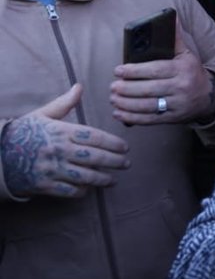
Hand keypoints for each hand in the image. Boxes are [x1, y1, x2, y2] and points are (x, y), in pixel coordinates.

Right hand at [1, 85, 129, 197]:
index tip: (125, 147)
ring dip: (102, 179)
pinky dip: (81, 191)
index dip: (112, 143)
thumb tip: (79, 87)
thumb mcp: (42, 115)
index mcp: (60, 131)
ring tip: (113, 180)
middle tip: (126, 164)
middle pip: (94, 157)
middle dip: (114, 161)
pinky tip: (89, 189)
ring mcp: (51, 169)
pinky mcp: (43, 185)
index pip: (94, 137)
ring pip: (84, 176)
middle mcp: (58, 150)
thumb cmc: (23, 132)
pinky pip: (68, 191)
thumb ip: (64, 103)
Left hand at [110, 20, 214, 123]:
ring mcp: (177, 104)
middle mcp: (181, 87)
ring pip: (148, 106)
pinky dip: (132, 118)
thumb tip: (171, 18)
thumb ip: (175, 39)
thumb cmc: (192, 72)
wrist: (208, 97)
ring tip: (113, 98)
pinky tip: (119, 113)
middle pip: (149, 89)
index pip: (156, 69)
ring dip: (126, 103)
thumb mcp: (186, 55)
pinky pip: (150, 119)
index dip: (135, 71)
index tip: (118, 70)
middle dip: (127, 89)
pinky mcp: (172, 118)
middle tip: (112, 86)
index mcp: (183, 69)